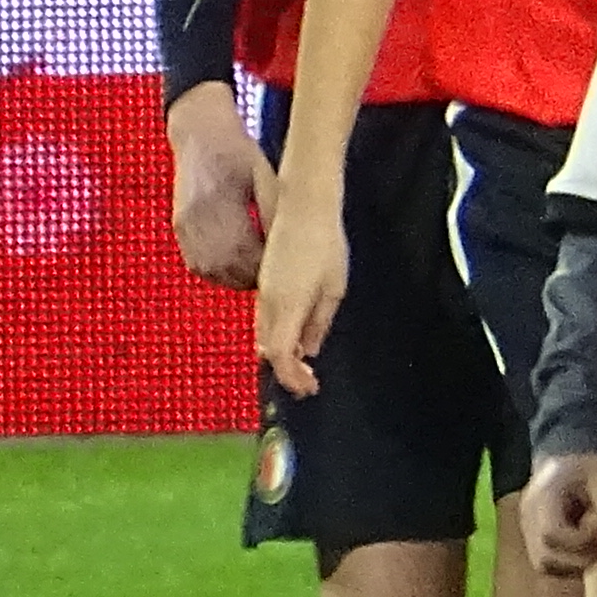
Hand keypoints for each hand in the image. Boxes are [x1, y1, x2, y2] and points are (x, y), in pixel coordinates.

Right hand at [165, 81, 271, 288]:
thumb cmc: (238, 153)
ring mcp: (184, 226)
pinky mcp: (179, 228)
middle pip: (225, 268)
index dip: (264, 268)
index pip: (243, 253)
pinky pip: (198, 263)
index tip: (284, 271)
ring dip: (234, 276)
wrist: (200, 135)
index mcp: (221, 204)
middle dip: (251, 276)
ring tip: (258, 269)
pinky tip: (237, 262)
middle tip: (275, 275)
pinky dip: (219, 270)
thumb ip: (274, 211)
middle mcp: (197, 219)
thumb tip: (293, 243)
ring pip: (210, 270)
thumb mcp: (264, 177)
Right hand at [254, 184, 349, 392]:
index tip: (310, 388)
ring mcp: (262, 291)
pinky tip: (292, 340)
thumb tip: (309, 351)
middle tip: (308, 385)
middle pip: (268, 349)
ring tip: (303, 369)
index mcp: (288, 306)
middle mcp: (268, 302)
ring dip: (280, 355)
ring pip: (263, 334)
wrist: (303, 207)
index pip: (281, 356)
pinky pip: (263, 319)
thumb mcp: (334, 288)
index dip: (292, 378)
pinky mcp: (263, 281)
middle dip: (286, 372)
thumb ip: (319, 322)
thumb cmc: (326, 245)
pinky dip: (275, 336)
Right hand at [516, 448, 596, 577]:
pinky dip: (570, 564)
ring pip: (545, 567)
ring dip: (575, 564)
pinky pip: (548, 565)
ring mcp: (528, 532)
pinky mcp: (534, 541)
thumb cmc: (587, 467)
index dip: (579, 540)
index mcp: (542, 498)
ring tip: (594, 542)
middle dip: (579, 559)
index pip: (550, 534)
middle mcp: (528, 519)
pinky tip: (586, 546)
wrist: (564, 457)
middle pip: (544, 560)